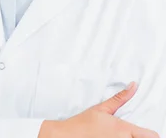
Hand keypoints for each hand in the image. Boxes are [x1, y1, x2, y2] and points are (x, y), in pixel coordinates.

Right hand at [38, 82, 158, 137]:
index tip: (145, 132)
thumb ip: (120, 98)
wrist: (68, 136)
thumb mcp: (101, 108)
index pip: (151, 136)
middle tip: (129, 133)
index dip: (150, 134)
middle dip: (139, 137)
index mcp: (123, 129)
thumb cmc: (83, 123)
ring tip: (116, 135)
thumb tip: (133, 86)